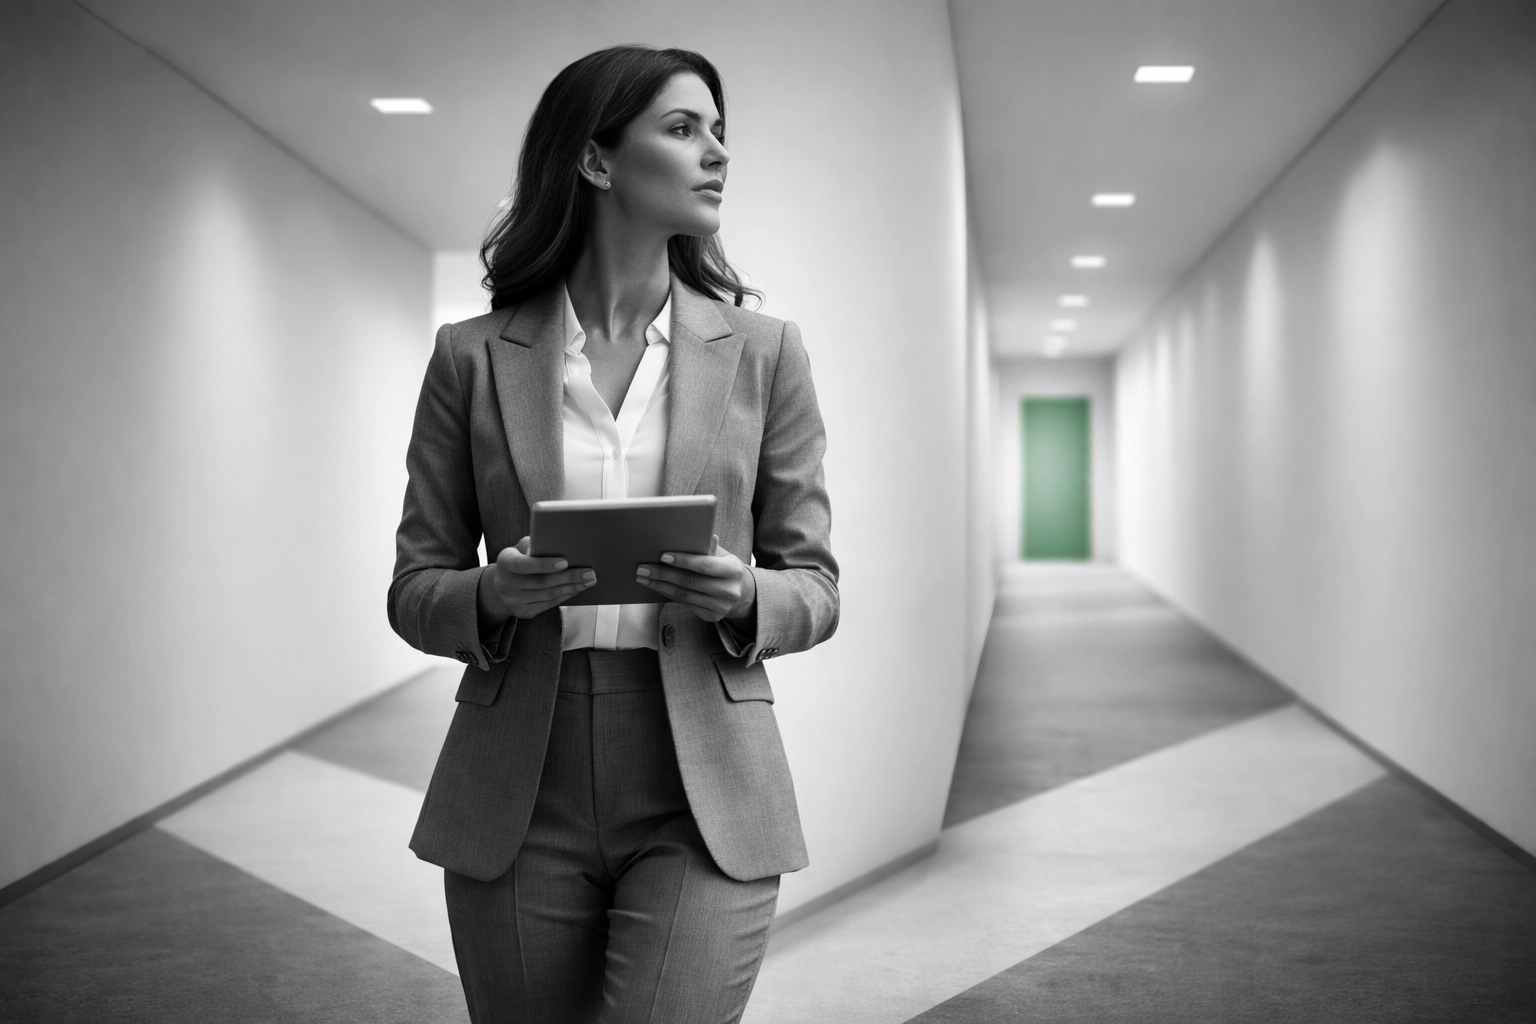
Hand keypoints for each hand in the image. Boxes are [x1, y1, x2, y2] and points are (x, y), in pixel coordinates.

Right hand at [479, 536, 595, 621]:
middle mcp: (505, 584)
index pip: (524, 565)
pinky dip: (565, 596)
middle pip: (542, 582)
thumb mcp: (521, 548)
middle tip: (589, 572)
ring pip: (548, 595)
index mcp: (505, 563)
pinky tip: (577, 589)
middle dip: (569, 577)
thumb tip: (561, 545)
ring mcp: (513, 601)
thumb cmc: (519, 558)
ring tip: (589, 581)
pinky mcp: (522, 612)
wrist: (502, 584)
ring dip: (572, 588)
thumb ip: (535, 544)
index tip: (566, 562)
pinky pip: (548, 604)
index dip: (545, 564)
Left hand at [636, 535, 755, 623]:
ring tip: (643, 578)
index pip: (704, 565)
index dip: (683, 560)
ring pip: (684, 595)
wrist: (740, 593)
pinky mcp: (711, 617)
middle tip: (643, 568)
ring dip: (660, 586)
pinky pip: (685, 604)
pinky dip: (668, 595)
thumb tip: (700, 534)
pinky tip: (656, 587)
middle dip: (663, 574)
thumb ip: (709, 547)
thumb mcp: (722, 555)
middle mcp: (729, 591)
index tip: (662, 556)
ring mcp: (721, 607)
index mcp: (734, 570)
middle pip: (690, 582)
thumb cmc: (724, 567)